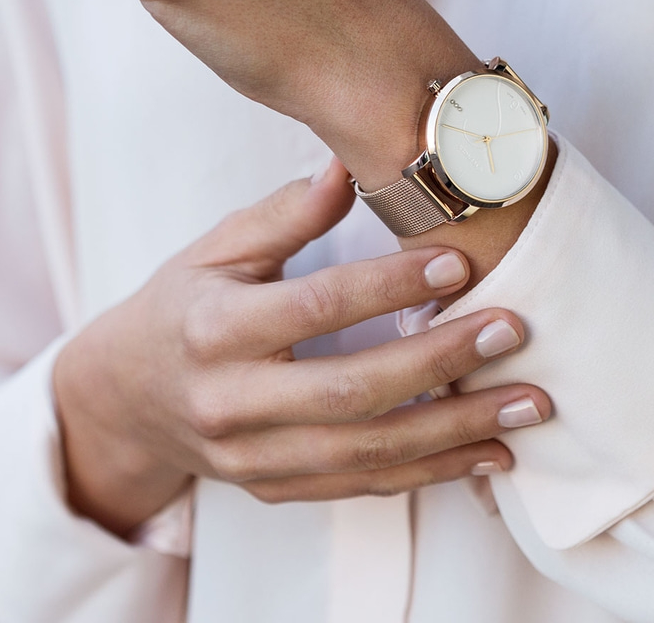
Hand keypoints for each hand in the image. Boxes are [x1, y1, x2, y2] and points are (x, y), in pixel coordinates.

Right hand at [52, 161, 549, 536]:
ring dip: (456, 432)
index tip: (458, 261)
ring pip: (367, 453)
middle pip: (351, 391)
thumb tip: (348, 164)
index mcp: (216, 329)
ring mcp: (254, 457)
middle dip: (441, 363)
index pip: (315, 308)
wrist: (125, 397)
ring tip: (528, 405)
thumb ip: (285, 214)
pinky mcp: (277, 488)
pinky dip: (433, 473)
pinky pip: (363, 486)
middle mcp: (232, 403)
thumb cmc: (182, 307)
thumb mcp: (217, 249)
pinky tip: (490, 453)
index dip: (388, 286)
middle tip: (513, 331)